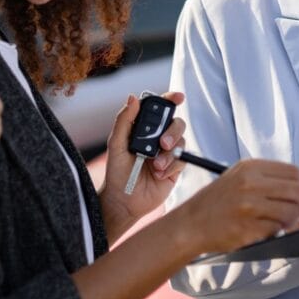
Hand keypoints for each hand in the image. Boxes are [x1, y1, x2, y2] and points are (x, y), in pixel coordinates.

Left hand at [98, 93, 186, 231]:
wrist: (124, 201)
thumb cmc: (117, 173)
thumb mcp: (116, 145)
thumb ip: (124, 120)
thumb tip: (133, 97)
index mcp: (143, 129)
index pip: (159, 109)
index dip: (170, 100)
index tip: (178, 97)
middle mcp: (157, 138)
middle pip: (175, 123)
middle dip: (172, 132)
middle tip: (162, 144)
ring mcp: (167, 153)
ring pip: (181, 142)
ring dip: (169, 154)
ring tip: (155, 166)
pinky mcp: (175, 168)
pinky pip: (183, 160)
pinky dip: (172, 166)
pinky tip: (159, 174)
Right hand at [178, 159, 298, 254]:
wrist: (192, 223)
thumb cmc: (218, 201)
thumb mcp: (239, 178)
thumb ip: (271, 179)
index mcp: (250, 168)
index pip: (293, 171)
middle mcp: (250, 184)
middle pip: (297, 190)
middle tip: (297, 211)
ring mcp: (249, 206)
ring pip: (291, 212)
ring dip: (291, 220)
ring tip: (279, 221)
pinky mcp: (248, 228)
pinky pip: (277, 229)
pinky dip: (277, 231)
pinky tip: (264, 229)